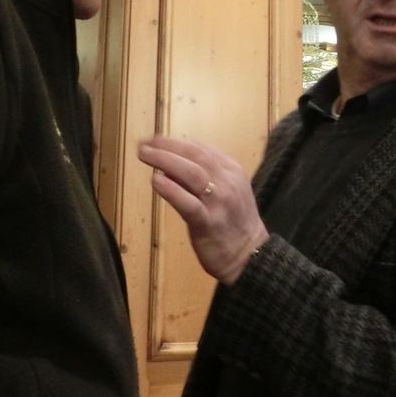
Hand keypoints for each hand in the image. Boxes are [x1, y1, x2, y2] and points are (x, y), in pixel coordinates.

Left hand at [137, 135, 269, 285]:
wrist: (251, 256)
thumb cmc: (234, 223)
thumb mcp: (226, 192)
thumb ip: (204, 177)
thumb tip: (170, 164)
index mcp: (232, 171)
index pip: (202, 149)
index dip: (176, 142)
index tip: (156, 140)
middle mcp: (228, 182)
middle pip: (195, 155)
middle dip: (168, 146)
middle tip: (145, 144)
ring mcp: (219, 202)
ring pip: (192, 173)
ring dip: (165, 160)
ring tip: (145, 155)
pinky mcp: (208, 223)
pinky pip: (188, 203)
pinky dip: (171, 189)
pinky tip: (155, 181)